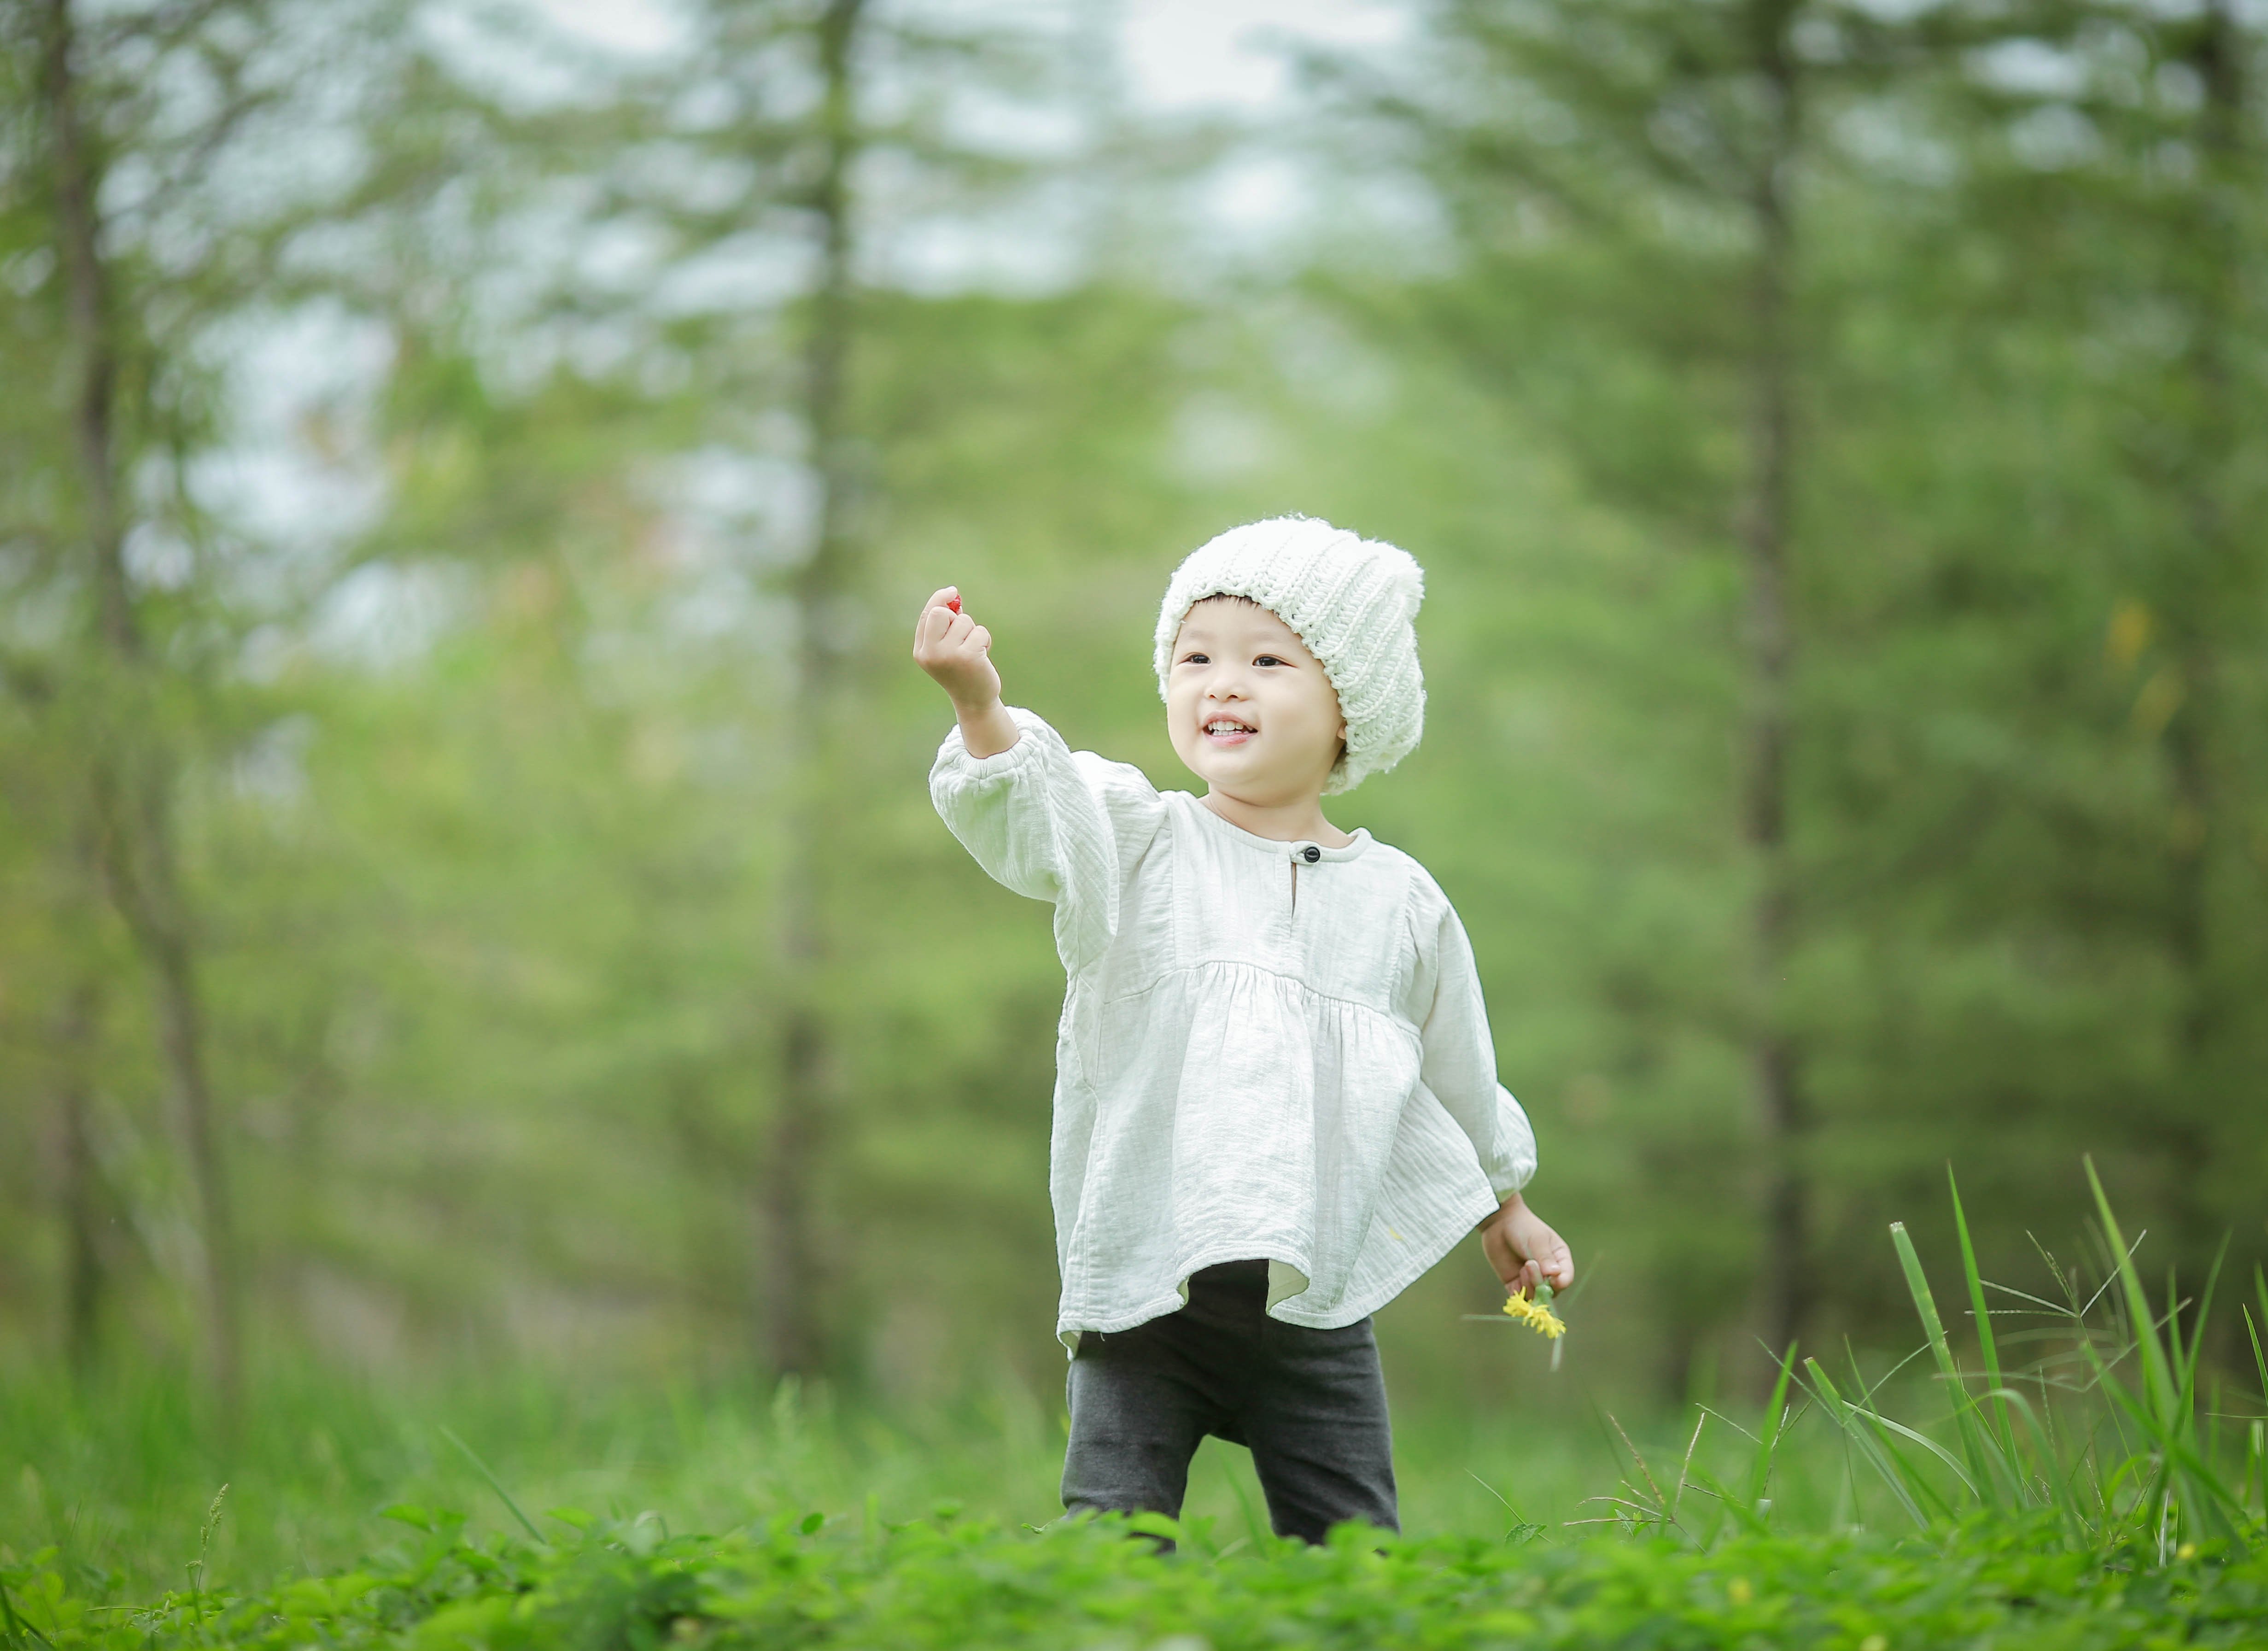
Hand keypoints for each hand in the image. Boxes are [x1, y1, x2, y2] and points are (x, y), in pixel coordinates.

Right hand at [912, 586, 1017, 757]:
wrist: (974, 701)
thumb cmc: (962, 671)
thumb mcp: (946, 649)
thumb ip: (945, 626)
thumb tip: (953, 597)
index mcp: (921, 651)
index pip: (927, 615)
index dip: (939, 600)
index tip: (952, 591)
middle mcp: (930, 653)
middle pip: (941, 612)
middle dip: (956, 617)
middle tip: (963, 634)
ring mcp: (948, 655)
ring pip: (964, 622)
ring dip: (973, 632)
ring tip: (974, 649)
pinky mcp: (968, 657)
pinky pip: (979, 632)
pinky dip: (985, 640)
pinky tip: (982, 655)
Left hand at [1480, 1193, 1573, 1298]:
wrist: (1499, 1223)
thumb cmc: (1524, 1227)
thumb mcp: (1538, 1240)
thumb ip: (1545, 1258)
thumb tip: (1555, 1274)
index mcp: (1559, 1260)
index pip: (1566, 1278)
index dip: (1560, 1283)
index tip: (1552, 1279)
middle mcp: (1547, 1273)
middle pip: (1551, 1292)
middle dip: (1541, 1284)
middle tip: (1529, 1265)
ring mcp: (1531, 1280)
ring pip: (1536, 1297)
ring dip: (1529, 1286)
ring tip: (1523, 1268)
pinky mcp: (1516, 1284)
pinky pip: (1521, 1298)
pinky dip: (1519, 1292)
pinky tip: (1516, 1276)